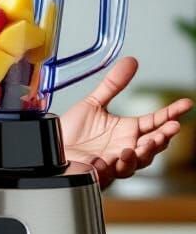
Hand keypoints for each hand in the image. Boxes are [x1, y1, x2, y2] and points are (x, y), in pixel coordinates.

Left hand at [60, 56, 192, 188]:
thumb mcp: (93, 103)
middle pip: (154, 144)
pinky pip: (116, 171)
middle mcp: (125, 146)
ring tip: (148, 142)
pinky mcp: (101, 172)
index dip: (171, 113)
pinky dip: (121, 163)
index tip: (186, 104)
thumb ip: (113, 84)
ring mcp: (115, 161)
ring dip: (147, 152)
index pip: (155, 121)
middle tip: (172, 127)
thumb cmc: (71, 131)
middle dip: (164, 137)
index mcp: (126, 130)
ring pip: (140, 160)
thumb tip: (131, 61)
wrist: (51, 148)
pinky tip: (123, 154)